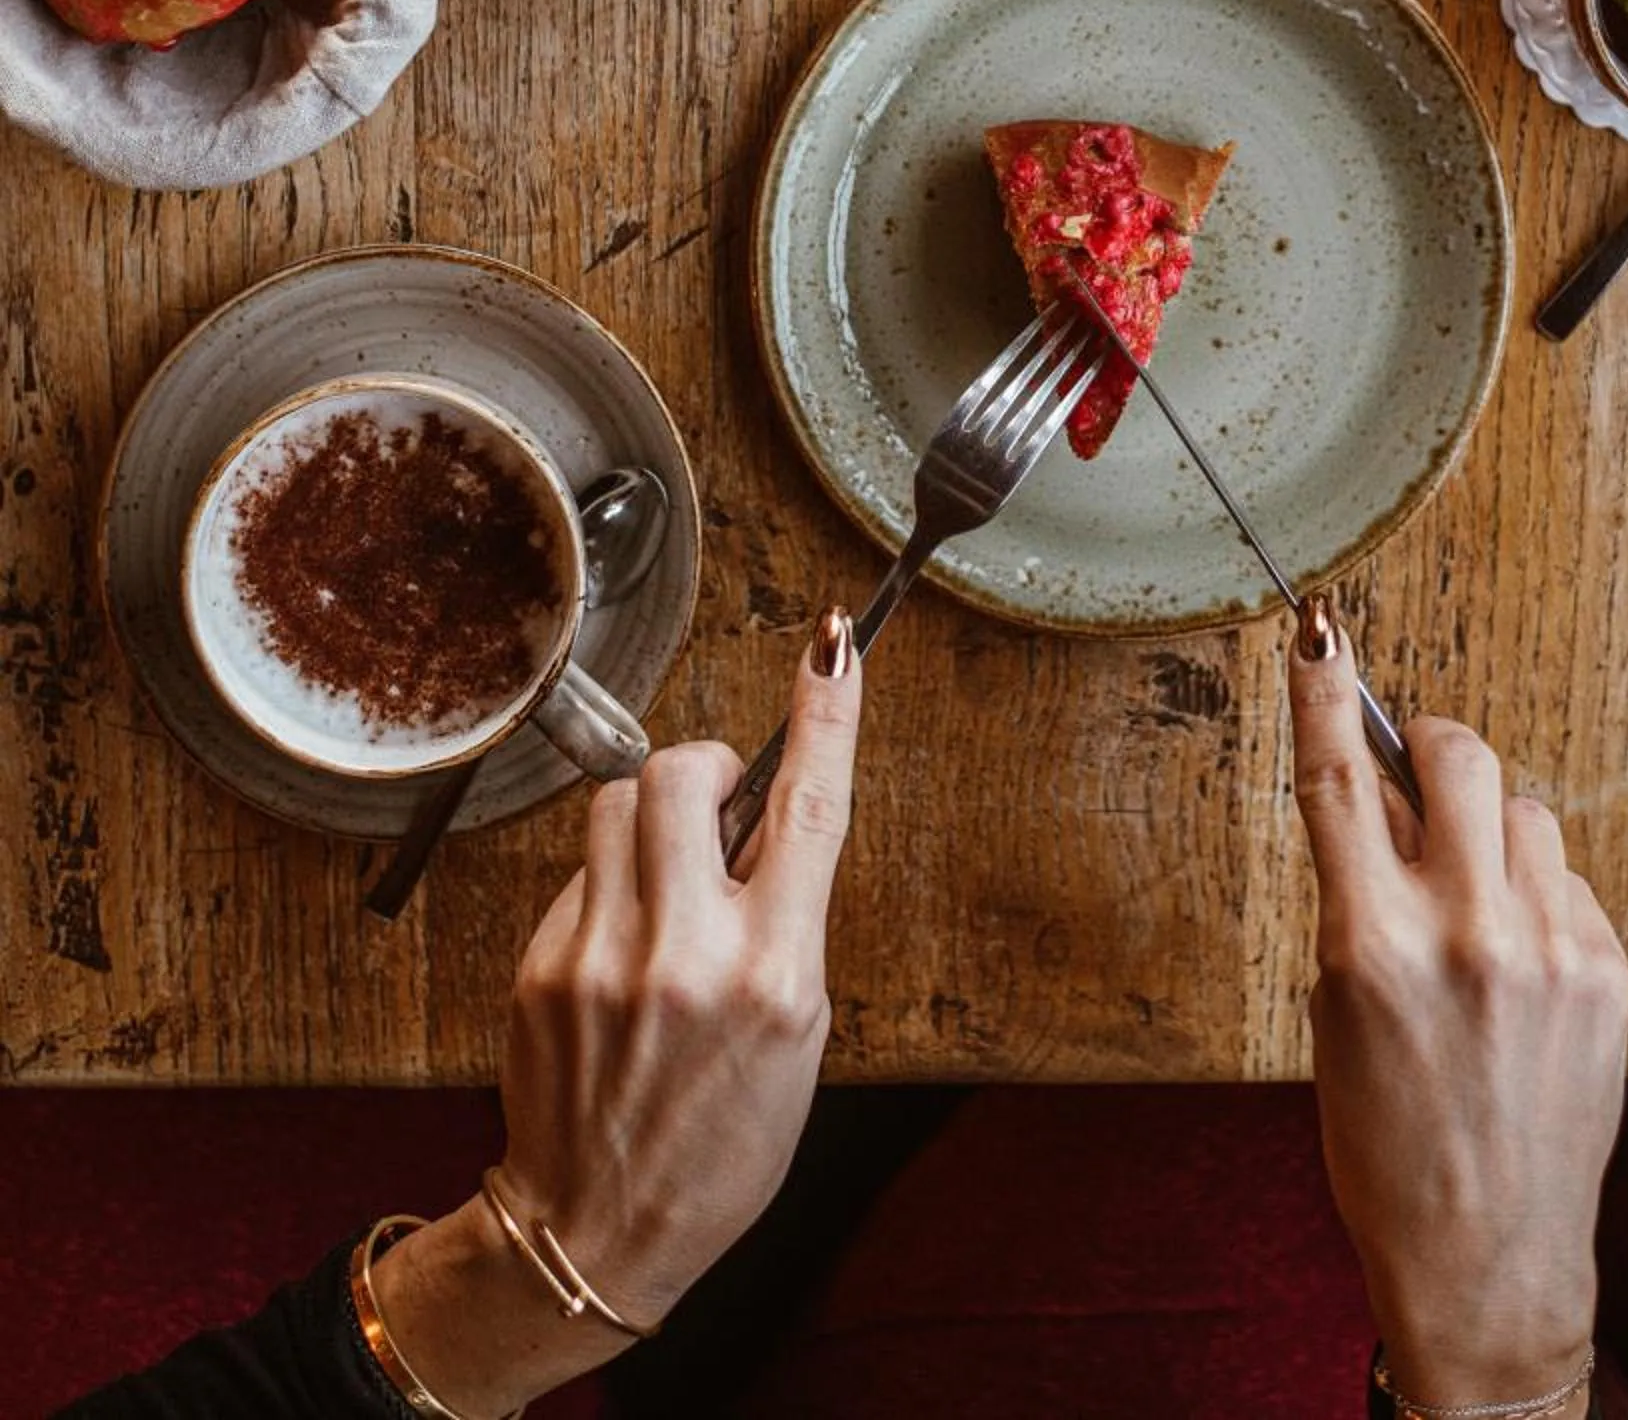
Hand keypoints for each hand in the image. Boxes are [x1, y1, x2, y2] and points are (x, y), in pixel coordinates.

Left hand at [373, 614, 860, 1416]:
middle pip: (688, 771)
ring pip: (620, 800)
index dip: (829, 713)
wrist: (598, 1233)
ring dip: (652, 813)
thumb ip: (787, 917)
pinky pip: (580, 867)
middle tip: (718, 801)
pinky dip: (610, 883)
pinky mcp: (542, 964)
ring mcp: (604, 957)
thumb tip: (765, 810)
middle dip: (707, 766)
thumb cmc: (721, 1138)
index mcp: (775, 974)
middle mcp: (687, 955)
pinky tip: (621, 949)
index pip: (811, 808)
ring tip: (666, 877)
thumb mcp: (797, 1033)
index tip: (835, 643)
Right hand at [1290, 605, 1627, 1416]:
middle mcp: (1465, 933)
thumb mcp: (1333, 1012)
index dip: (1322, 692)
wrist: (1485, 1258)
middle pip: (1459, 755)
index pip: (1337, 780)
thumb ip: (1355, 893)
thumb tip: (1375, 793)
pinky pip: (1567, 878)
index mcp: (1371, 944)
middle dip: (1434, 748)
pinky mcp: (1604, 971)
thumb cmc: (1388, 1147)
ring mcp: (1546, 949)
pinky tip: (1518, 966)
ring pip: (1523, 809)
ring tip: (1473, 908)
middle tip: (1421, 773)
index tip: (1319, 627)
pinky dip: (1538, 896)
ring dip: (1491, 832)